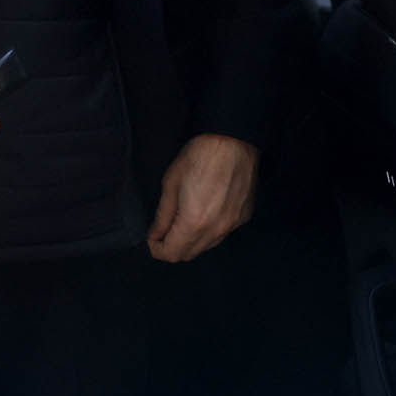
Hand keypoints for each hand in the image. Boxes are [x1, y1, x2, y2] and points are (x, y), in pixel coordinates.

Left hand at [146, 134, 258, 262]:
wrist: (233, 141)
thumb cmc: (197, 157)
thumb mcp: (171, 184)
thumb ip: (163, 215)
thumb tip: (155, 235)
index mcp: (195, 223)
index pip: (173, 253)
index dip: (157, 250)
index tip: (151, 239)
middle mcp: (217, 231)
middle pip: (190, 254)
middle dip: (173, 248)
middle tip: (162, 232)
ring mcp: (233, 226)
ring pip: (207, 246)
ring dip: (191, 241)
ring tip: (181, 222)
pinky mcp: (244, 218)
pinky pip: (222, 234)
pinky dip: (209, 231)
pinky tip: (204, 213)